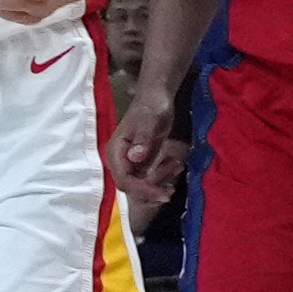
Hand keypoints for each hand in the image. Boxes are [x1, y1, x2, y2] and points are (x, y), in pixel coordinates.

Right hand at [115, 88, 187, 212]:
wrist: (157, 97)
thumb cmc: (152, 105)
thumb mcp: (151, 120)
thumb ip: (142, 139)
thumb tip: (135, 158)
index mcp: (115, 151)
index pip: (124, 181)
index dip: (142, 190)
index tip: (162, 193)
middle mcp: (120, 161)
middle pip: (131, 188)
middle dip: (152, 190)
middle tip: (172, 187)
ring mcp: (130, 163)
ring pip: (141, 186)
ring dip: (159, 183)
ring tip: (176, 166)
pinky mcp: (140, 164)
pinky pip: (148, 180)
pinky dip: (162, 179)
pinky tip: (175, 168)